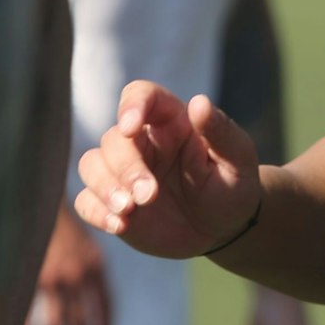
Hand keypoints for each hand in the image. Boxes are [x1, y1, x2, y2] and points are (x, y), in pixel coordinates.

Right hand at [17, 205, 111, 324]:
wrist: (38, 197)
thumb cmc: (60, 222)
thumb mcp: (83, 240)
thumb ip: (88, 265)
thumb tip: (91, 292)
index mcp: (94, 264)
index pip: (104, 302)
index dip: (103, 322)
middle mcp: (76, 273)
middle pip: (80, 319)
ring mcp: (52, 277)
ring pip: (56, 322)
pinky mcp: (30, 276)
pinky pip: (27, 313)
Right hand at [74, 82, 263, 260]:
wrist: (224, 228)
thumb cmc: (233, 185)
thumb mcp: (238, 158)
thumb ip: (221, 131)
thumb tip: (199, 102)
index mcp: (171, 121)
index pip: (141, 96)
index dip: (131, 106)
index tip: (129, 127)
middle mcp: (142, 142)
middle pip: (113, 139)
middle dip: (126, 168)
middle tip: (149, 196)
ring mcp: (123, 173)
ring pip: (91, 165)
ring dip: (105, 187)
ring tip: (129, 210)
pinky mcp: (112, 203)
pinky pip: (86, 201)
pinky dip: (96, 212)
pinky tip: (120, 225)